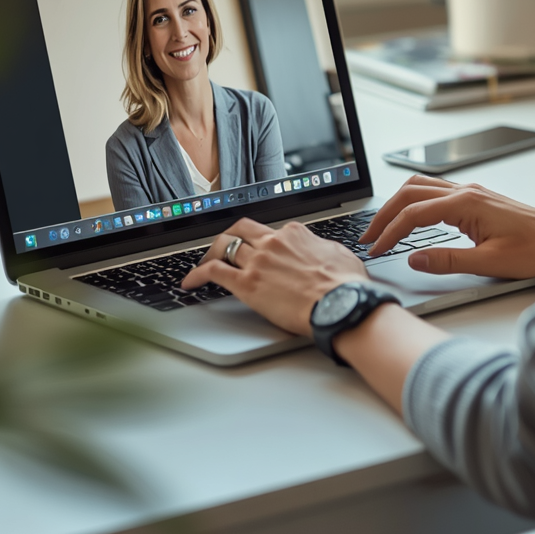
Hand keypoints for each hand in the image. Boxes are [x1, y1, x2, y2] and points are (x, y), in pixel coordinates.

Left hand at [181, 217, 365, 335]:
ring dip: (210, 254)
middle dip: (230, 236)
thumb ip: (320, 249)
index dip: (261, 241)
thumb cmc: (345, 284)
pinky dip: (197, 274)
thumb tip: (318, 252)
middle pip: (241, 230)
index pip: (270, 231)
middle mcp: (273, 242)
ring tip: (203, 264)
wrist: (340, 303)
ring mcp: (258, 261)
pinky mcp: (247, 284)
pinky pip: (214, 272)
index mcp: (295, 233)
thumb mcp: (337, 254)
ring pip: (224, 246)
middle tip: (223, 246)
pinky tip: (189, 282)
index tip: (257, 249)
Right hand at [359, 175, 534, 279]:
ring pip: (422, 187)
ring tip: (383, 227)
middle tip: (369, 236)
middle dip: (385, 213)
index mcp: (467, 203)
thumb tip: (414, 259)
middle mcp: (467, 191)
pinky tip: (411, 220)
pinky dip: (415, 203)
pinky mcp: (477, 199)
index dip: (390, 232)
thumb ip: (448, 260)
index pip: (414, 213)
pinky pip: (436, 193)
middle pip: (411, 192)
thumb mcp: (489, 263)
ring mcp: (472, 192)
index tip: (376, 248)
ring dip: (398, 205)